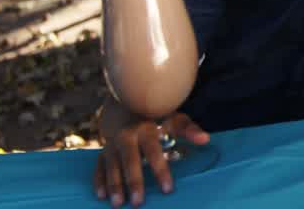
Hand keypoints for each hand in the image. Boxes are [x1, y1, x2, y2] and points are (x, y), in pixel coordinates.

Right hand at [94, 99, 208, 206]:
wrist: (126, 104)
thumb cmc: (157, 116)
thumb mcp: (174, 119)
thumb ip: (189, 130)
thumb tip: (205, 139)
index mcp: (146, 129)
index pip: (154, 152)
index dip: (161, 170)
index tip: (168, 189)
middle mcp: (127, 137)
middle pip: (130, 161)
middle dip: (134, 182)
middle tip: (139, 202)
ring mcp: (112, 145)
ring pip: (112, 166)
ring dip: (115, 185)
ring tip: (119, 204)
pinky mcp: (103, 152)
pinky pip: (99, 167)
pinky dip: (99, 181)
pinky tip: (101, 196)